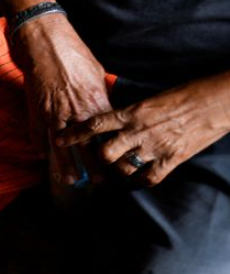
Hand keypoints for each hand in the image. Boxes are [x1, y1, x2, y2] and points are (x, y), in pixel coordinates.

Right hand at [12, 14, 111, 185]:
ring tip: (68, 179)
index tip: (114, 163)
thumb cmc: (72, 53)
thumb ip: (100, 95)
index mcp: (95, 100)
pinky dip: (40, 145)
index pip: (105, 133)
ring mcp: (55, 112)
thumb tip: (105, 109)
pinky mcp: (37, 109)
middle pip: (86, 144)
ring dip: (64, 163)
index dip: (109, 150)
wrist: (45, 42)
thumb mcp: (96, 73)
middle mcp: (77, 110)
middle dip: (91, 164)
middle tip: (97, 181)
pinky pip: (39, 133)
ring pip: (61, 145)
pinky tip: (43, 156)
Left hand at [56, 76, 229, 186]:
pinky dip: (143, 178)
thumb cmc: (187, 95)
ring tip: (123, 166)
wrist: (219, 100)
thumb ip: (131, 112)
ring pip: (123, 168)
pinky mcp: (172, 159)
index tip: (59, 139)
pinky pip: (148, 178)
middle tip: (101, 158)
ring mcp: (155, 147)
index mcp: (133, 112)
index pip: (94, 124)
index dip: (73, 134)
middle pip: (104, 152)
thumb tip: (113, 120)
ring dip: (120, 169)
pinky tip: (143, 174)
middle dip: (99, 157)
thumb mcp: (152, 99)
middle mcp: (139, 131)